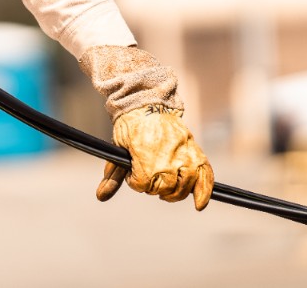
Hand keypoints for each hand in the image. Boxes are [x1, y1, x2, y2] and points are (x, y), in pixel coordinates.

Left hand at [97, 104, 213, 209]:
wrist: (148, 102)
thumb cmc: (131, 125)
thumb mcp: (118, 149)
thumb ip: (114, 175)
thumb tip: (100, 197)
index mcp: (146, 159)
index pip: (142, 186)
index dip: (135, 181)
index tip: (133, 172)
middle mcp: (167, 161)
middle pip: (163, 190)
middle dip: (153, 186)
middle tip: (149, 176)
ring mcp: (183, 156)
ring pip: (182, 188)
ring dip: (174, 192)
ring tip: (167, 189)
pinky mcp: (195, 151)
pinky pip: (205, 176)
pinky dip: (204, 192)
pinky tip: (199, 204)